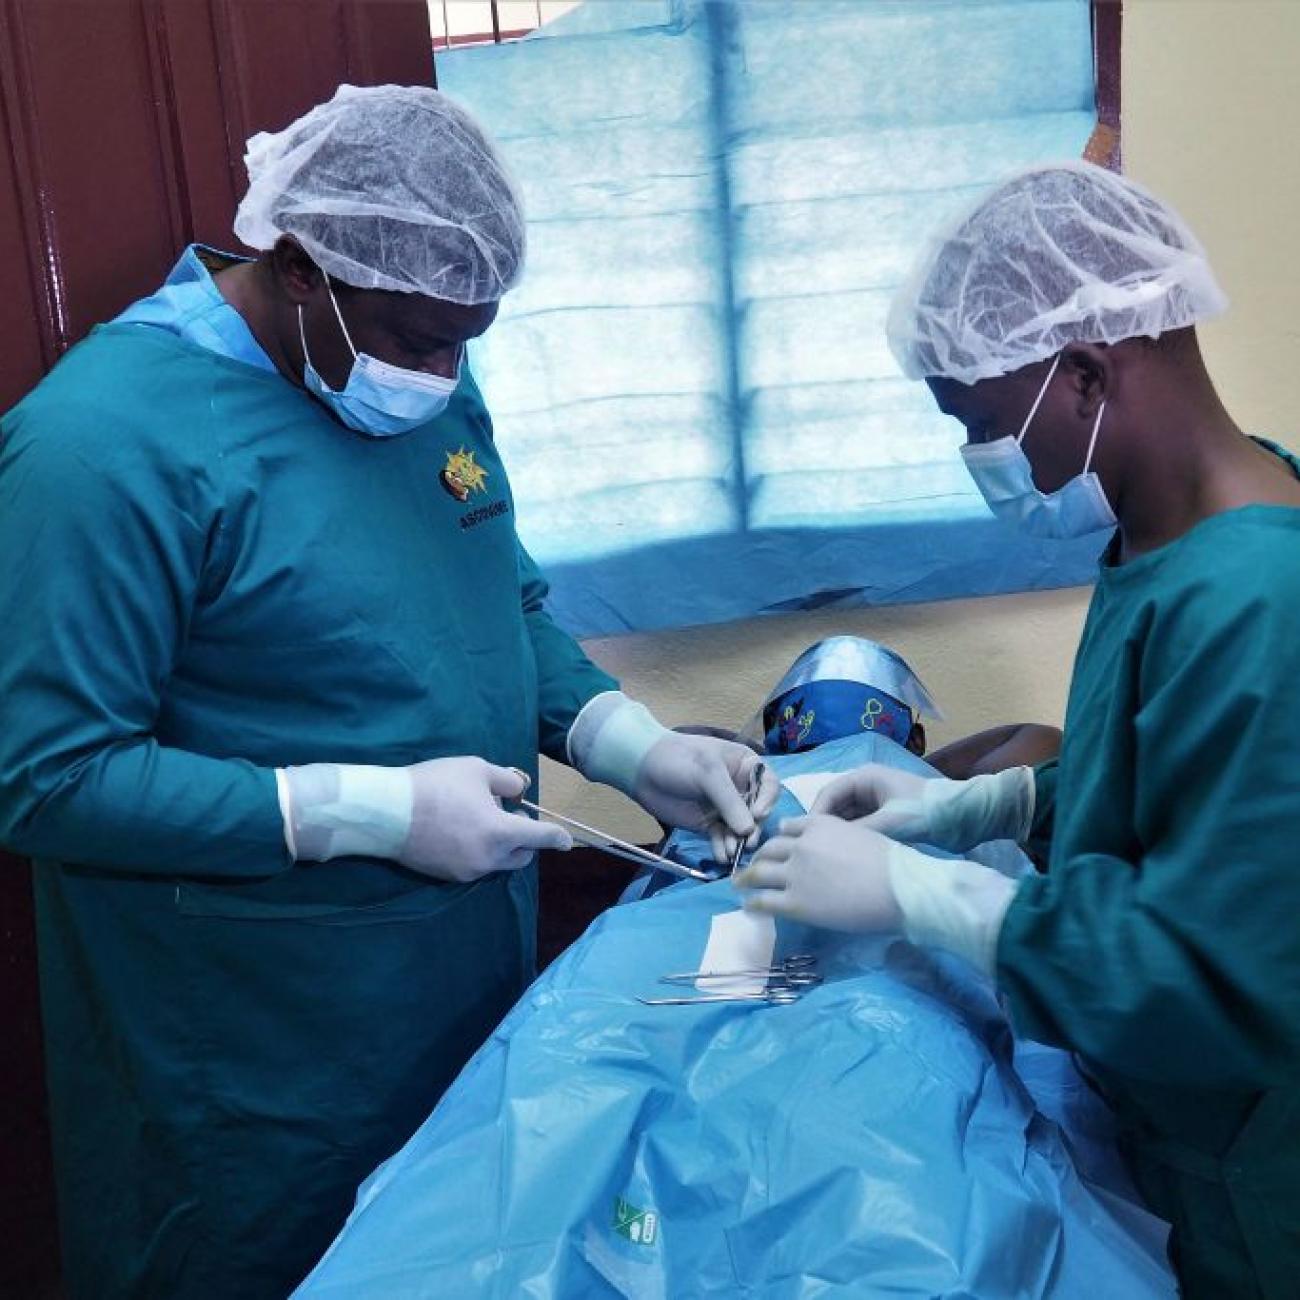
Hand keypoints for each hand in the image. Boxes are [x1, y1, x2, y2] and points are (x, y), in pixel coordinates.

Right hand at [282, 757, 570, 881]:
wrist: (386, 811)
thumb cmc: (435, 784)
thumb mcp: (476, 770)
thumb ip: (506, 781)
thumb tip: (518, 792)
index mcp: (501, 834)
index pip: (540, 838)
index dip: (558, 837)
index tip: (567, 840)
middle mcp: (488, 859)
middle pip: (522, 855)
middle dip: (526, 839)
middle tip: (511, 813)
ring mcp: (467, 871)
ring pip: (498, 861)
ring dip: (501, 844)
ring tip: (480, 818)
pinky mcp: (448, 876)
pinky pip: (476, 865)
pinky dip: (479, 851)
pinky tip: (461, 830)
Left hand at [634, 735, 780, 861]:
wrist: (642, 769)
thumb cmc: (679, 759)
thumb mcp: (707, 772)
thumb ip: (729, 801)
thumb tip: (749, 830)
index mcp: (745, 766)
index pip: (768, 785)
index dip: (767, 800)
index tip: (758, 815)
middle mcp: (739, 788)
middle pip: (757, 811)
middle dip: (753, 827)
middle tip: (747, 842)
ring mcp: (724, 808)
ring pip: (740, 829)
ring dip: (737, 841)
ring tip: (730, 852)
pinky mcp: (709, 823)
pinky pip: (721, 838)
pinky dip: (722, 847)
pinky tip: (720, 856)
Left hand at [732, 815, 903, 932]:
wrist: (900, 888)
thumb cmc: (893, 863)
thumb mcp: (863, 835)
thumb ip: (840, 836)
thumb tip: (834, 847)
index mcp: (819, 825)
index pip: (789, 828)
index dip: (781, 838)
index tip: (777, 847)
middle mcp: (801, 845)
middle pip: (770, 848)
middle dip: (760, 856)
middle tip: (753, 866)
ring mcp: (795, 874)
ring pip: (759, 872)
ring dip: (746, 878)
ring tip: (739, 884)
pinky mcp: (795, 903)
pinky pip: (764, 901)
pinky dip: (753, 903)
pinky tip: (749, 907)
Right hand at [812, 764, 1033, 852]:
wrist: (965, 817)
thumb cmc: (925, 812)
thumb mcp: (889, 823)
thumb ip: (856, 833)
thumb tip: (826, 848)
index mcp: (864, 777)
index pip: (827, 794)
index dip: (814, 817)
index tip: (806, 841)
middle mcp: (867, 786)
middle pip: (835, 808)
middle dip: (826, 829)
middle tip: (814, 854)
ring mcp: (877, 802)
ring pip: (848, 820)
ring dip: (841, 837)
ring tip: (829, 859)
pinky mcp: (887, 817)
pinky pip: (862, 828)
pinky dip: (856, 840)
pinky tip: (850, 859)